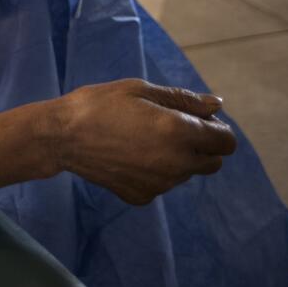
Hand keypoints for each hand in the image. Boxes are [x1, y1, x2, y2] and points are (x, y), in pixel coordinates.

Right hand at [48, 79, 236, 205]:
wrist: (61, 136)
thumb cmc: (100, 104)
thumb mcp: (142, 90)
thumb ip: (185, 100)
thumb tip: (217, 106)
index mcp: (180, 133)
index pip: (226, 142)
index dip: (215, 128)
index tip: (194, 119)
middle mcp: (176, 164)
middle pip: (212, 162)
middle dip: (201, 145)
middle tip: (168, 127)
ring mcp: (160, 184)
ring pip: (186, 173)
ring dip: (177, 158)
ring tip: (142, 139)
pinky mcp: (142, 196)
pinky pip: (162, 184)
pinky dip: (154, 172)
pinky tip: (129, 156)